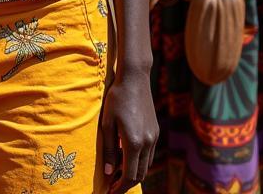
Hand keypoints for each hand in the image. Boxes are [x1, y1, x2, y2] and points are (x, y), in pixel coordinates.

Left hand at [100, 70, 157, 191]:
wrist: (135, 79)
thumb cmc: (117, 98)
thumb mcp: (107, 123)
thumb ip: (108, 149)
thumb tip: (108, 173)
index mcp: (133, 142)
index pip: (129, 175)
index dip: (119, 187)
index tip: (109, 192)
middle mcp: (146, 143)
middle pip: (139, 174)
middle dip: (126, 184)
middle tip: (112, 186)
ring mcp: (153, 138)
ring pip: (145, 166)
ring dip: (133, 174)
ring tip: (117, 174)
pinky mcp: (155, 132)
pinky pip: (149, 155)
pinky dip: (139, 162)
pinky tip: (127, 159)